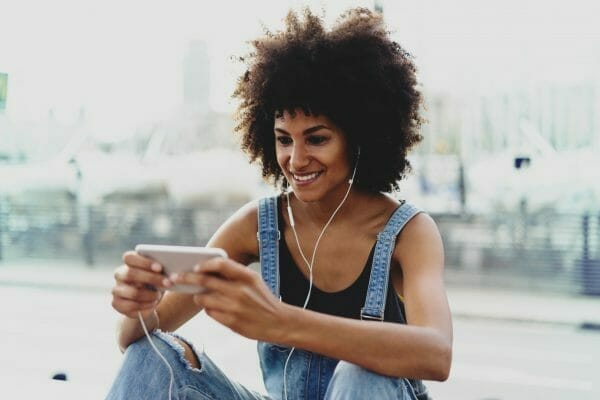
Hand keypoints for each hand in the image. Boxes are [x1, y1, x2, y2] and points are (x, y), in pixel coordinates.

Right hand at [111, 250, 172, 318]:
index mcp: (129, 263)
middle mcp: (120, 274)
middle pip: (132, 273)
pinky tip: (152, 303)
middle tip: (168, 283)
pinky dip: (145, 305)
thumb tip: (172, 273)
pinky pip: (131, 305)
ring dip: (150, 295)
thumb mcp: (159, 275)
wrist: (148, 301)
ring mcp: (117, 289)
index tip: (160, 268)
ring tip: (158, 296)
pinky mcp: (116, 303)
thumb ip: (160, 271)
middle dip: (152, 278)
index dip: (144, 262)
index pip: (129, 257)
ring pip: (133, 292)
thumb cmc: (155, 283)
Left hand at [171, 258, 288, 341]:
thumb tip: (206, 270)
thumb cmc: (263, 299)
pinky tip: (215, 309)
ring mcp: (235, 307)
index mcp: (247, 276)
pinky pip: (209, 312)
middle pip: (205, 280)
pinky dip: (208, 309)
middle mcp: (240, 290)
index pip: (220, 264)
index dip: (205, 264)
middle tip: (174, 278)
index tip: (195, 266)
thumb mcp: (254, 281)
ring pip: (203, 298)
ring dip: (198, 296)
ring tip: (201, 296)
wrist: (278, 322)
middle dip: (186, 278)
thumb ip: (234, 274)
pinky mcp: (231, 321)